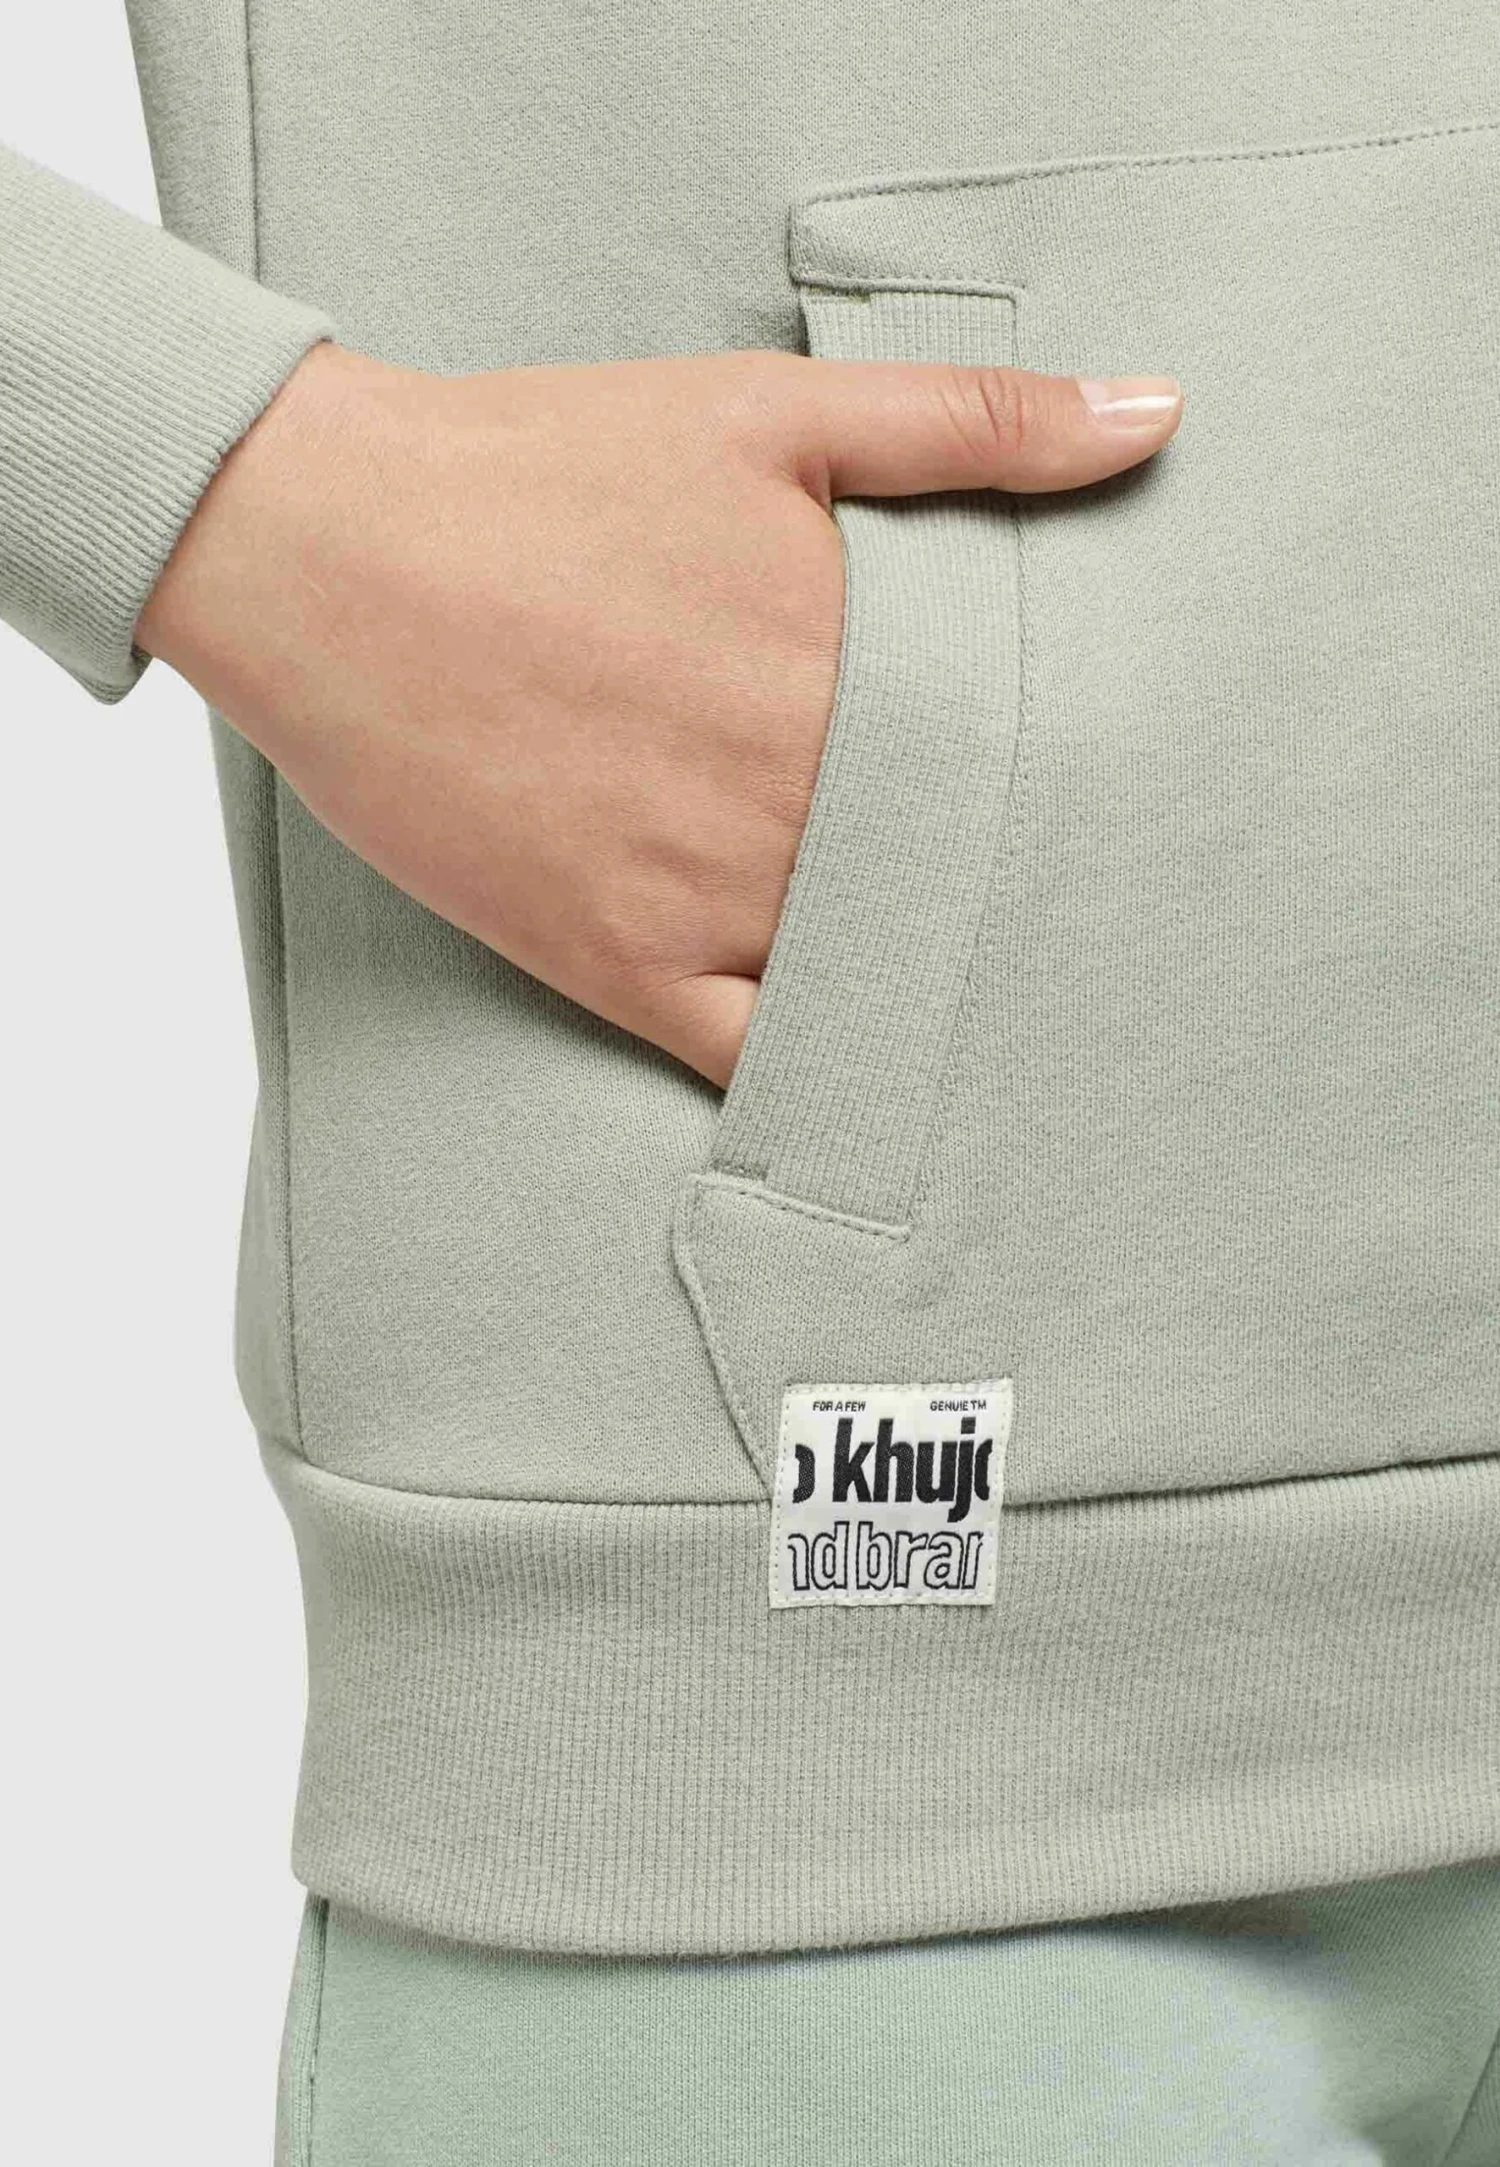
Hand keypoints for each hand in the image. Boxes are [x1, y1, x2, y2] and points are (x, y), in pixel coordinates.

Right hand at [136, 339, 1180, 1085]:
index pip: (1025, 771)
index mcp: (855, 669)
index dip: (1078, 802)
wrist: (325, 547)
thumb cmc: (536, 470)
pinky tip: (870, 1083)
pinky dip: (821, 1080)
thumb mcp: (768, 412)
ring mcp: (708, 895)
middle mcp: (799, 798)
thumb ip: (972, 424)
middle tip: (1094, 942)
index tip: (1134, 828)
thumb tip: (1157, 420)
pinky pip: (755, 1064)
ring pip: (877, 981)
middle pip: (961, 885)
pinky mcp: (616, 963)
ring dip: (936, 994)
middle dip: (1018, 905)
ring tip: (1010, 1023)